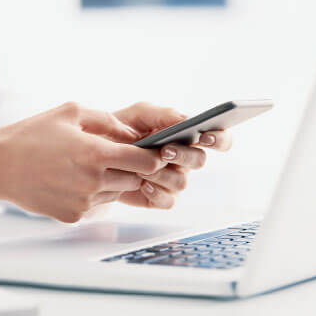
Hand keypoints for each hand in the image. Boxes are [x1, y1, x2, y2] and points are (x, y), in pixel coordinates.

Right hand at [0, 102, 166, 222]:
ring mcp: (84, 202)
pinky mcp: (73, 216)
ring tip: (88, 167)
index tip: (153, 152)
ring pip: (117, 193)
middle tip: (116, 157)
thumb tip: (133, 134)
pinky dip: (93, 195)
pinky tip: (72, 181)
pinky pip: (97, 205)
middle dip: (133, 169)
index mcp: (96, 153)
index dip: (153, 157)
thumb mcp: (71, 113)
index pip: (146, 162)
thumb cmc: (33, 134)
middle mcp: (94, 182)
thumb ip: (108, 121)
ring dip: (112, 181)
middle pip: (135, 179)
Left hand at [113, 102, 232, 208]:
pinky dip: (155, 193)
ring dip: (161, 174)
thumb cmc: (122, 130)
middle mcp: (185, 160)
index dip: (219, 138)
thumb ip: (163, 114)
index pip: (218, 138)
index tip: (205, 136)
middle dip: (183, 156)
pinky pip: (168, 201)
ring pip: (181, 183)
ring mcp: (174, 180)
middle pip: (200, 161)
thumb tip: (187, 119)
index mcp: (187, 137)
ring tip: (140, 167)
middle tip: (164, 151)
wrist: (96, 153)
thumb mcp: (139, 114)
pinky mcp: (160, 198)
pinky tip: (141, 184)